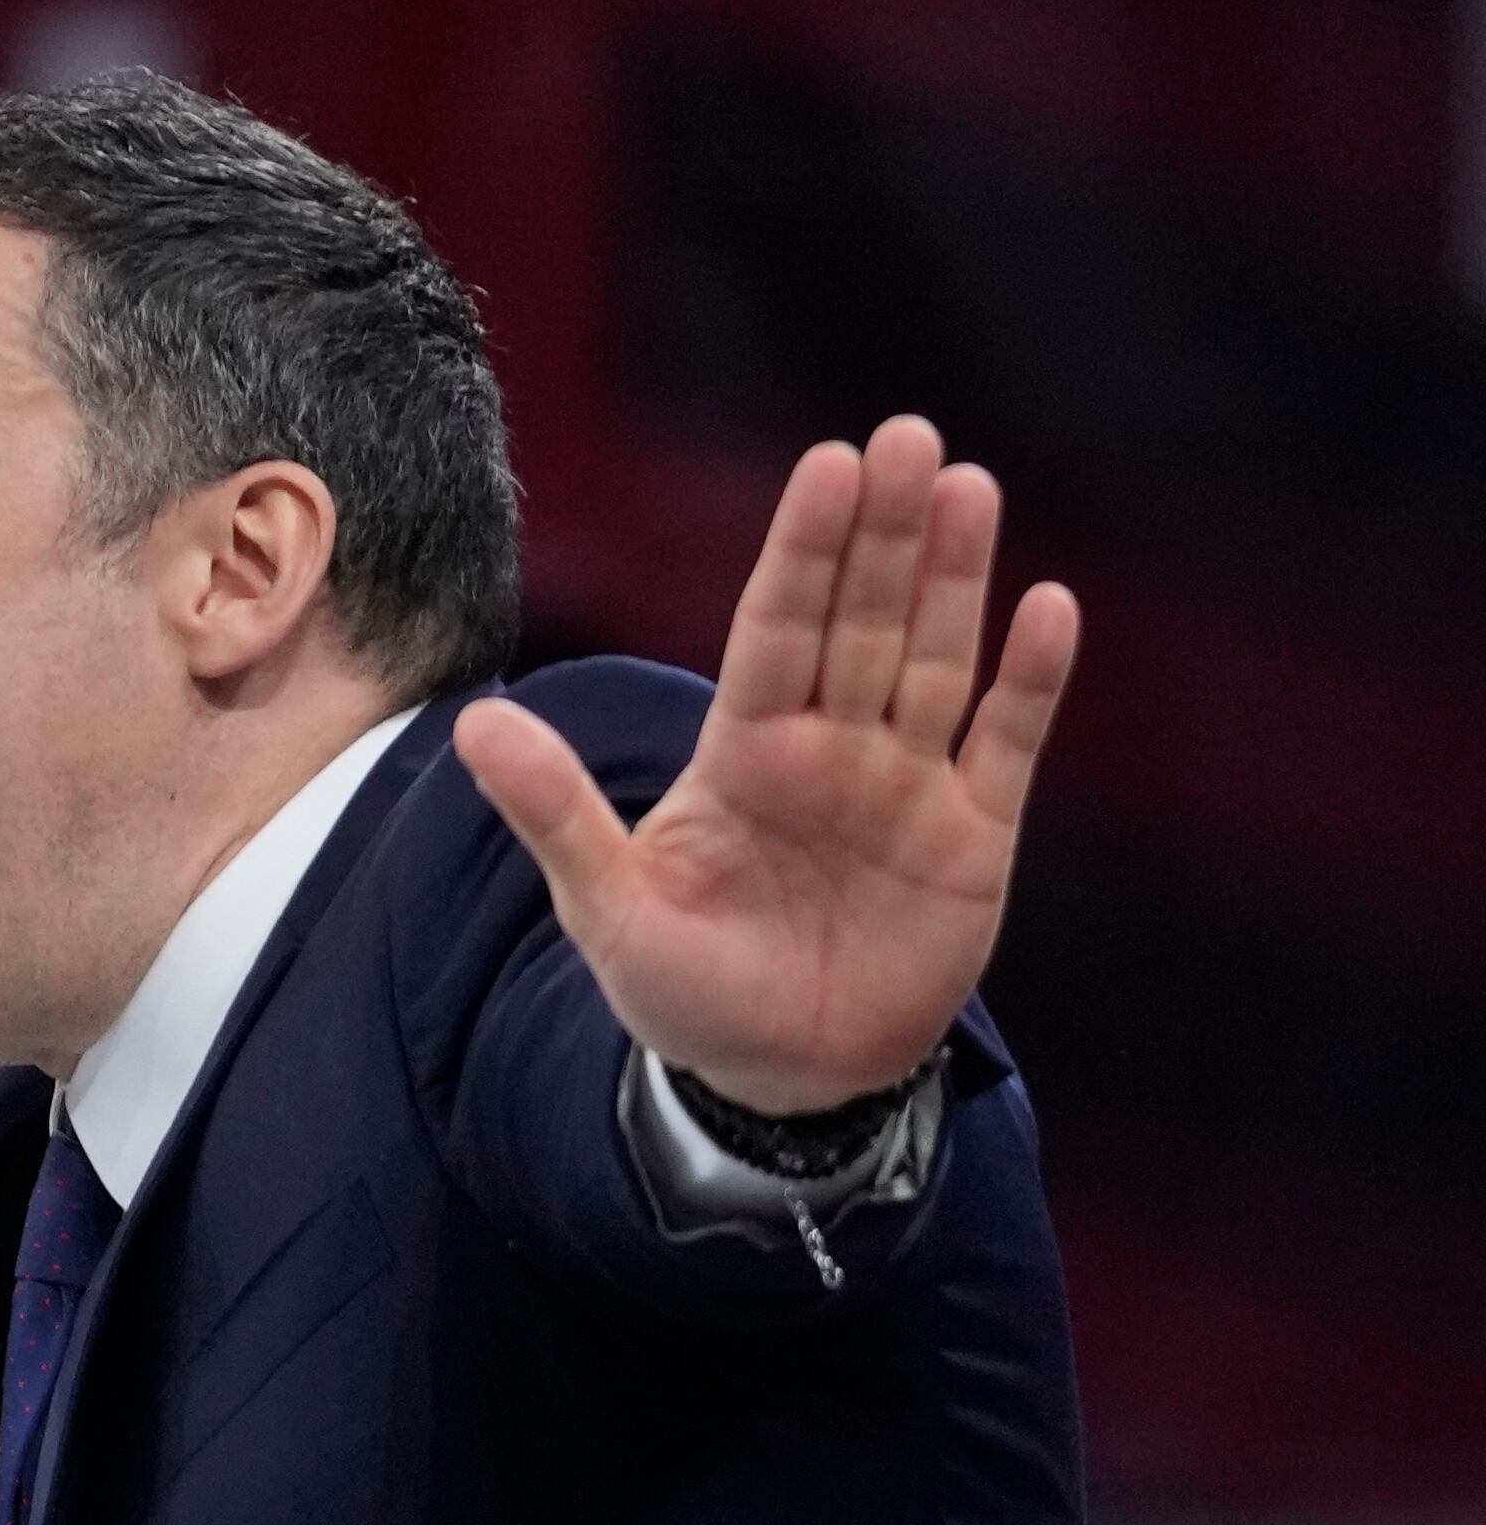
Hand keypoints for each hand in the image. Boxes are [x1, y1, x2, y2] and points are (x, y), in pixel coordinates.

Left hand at [451, 419, 1078, 1110]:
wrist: (780, 1085)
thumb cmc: (686, 994)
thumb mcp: (608, 910)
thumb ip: (555, 812)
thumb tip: (476, 722)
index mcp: (744, 750)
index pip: (776, 626)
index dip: (804, 549)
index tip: (830, 464)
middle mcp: (831, 745)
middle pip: (862, 620)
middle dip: (884, 534)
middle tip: (908, 439)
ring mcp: (907, 783)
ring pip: (935, 660)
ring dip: (956, 578)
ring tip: (968, 488)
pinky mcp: (974, 835)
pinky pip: (1006, 744)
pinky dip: (1030, 681)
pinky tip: (1048, 606)